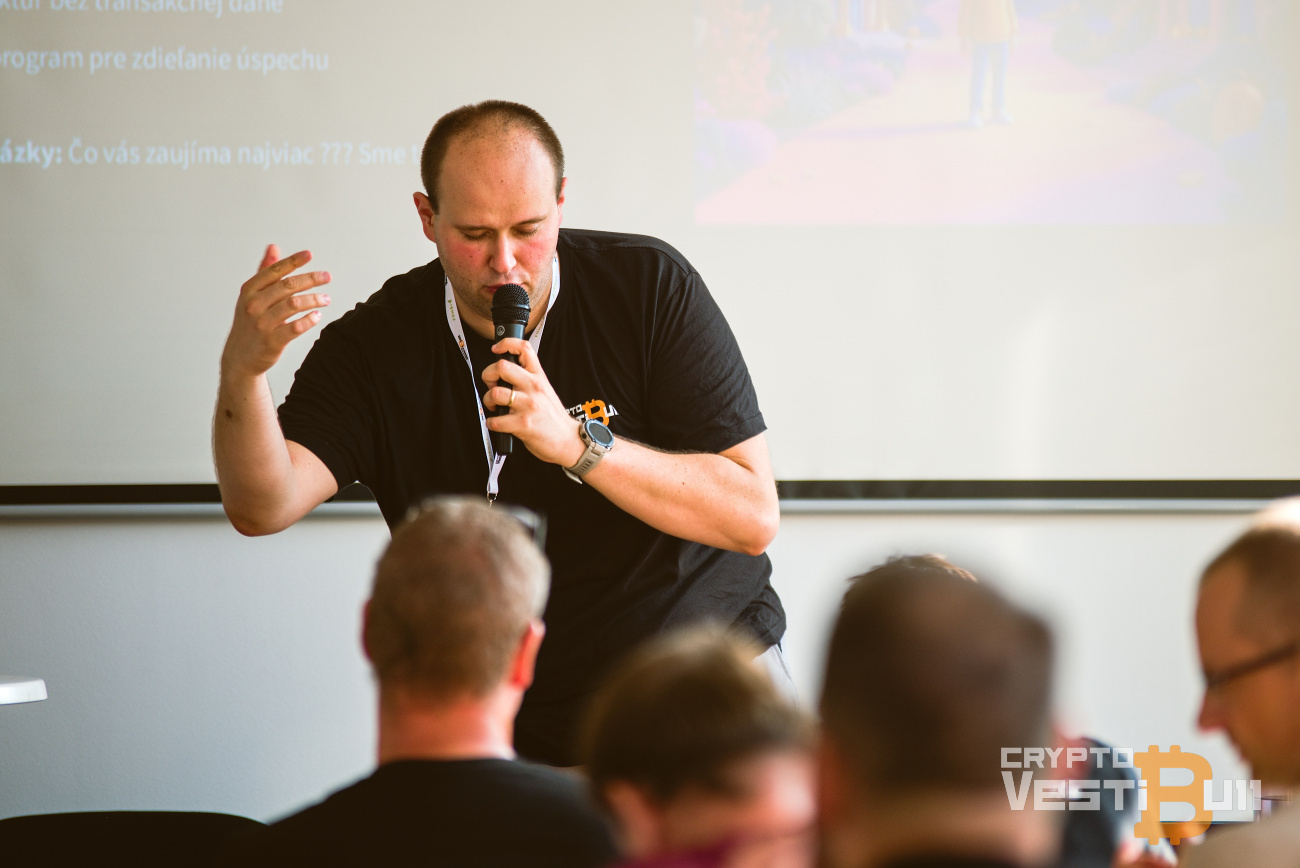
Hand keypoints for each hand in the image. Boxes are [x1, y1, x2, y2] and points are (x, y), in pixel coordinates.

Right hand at [221, 244, 331, 380]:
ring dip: (314, 299)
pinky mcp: (271, 341)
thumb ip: (266, 272)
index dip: (292, 261)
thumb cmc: (250, 322)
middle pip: (287, 286)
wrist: (239, 357)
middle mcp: (253, 305)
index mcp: (249, 290)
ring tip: (326, 299)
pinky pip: (295, 328)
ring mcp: (262, 323)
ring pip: (293, 304)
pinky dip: (309, 320)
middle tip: (327, 277)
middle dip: (310, 279)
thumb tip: (274, 246)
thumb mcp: (252, 295)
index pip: (274, 271)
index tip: (309, 254)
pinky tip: (317, 316)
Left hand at [482, 337, 583, 466]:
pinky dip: (491, 423)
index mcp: (538, 377)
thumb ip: (528, 379)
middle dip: (488, 375)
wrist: (568, 440)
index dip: (506, 343)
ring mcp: (528, 405)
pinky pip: (496, 420)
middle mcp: (533, 387)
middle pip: (502, 367)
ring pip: (495, 393)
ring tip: (494, 406)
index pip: (524, 348)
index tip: (497, 349)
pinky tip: (498, 423)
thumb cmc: (553, 417)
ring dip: (488, 401)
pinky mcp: (523, 424)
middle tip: (492, 385)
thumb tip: (504, 374)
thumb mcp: (545, 390)